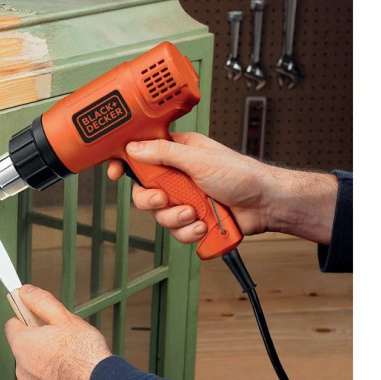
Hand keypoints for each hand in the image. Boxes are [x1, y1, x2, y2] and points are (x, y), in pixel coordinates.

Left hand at [4, 285, 111, 379]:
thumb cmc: (85, 356)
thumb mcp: (64, 318)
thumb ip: (41, 302)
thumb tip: (26, 292)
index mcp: (23, 344)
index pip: (12, 324)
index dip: (26, 316)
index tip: (37, 315)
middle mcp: (21, 368)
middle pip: (24, 346)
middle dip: (40, 339)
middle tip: (61, 337)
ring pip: (35, 366)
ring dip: (47, 360)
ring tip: (70, 357)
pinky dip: (54, 378)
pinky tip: (70, 374)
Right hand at [107, 132, 336, 245]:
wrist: (266, 204)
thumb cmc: (241, 174)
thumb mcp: (198, 158)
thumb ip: (164, 153)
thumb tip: (134, 147)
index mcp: (176, 153)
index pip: (140, 156)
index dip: (125, 164)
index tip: (114, 172)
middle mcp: (178, 177)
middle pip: (144, 191)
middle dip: (152, 200)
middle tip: (164, 199)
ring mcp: (185, 200)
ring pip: (159, 215)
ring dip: (176, 218)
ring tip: (196, 213)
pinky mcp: (194, 221)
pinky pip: (177, 232)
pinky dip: (189, 231)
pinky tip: (204, 224)